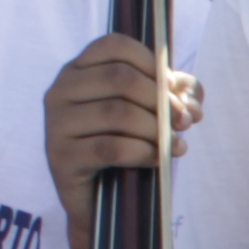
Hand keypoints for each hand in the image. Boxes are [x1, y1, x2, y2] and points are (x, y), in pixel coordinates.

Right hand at [44, 31, 192, 183]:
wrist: (100, 202)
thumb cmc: (126, 146)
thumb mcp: (152, 113)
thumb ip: (176, 97)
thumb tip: (192, 100)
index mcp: (80, 69)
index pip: (115, 45)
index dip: (152, 63)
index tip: (174, 89)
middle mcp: (61, 90)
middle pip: (120, 78)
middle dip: (161, 100)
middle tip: (184, 121)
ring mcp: (56, 123)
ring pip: (117, 113)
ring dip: (156, 129)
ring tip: (175, 144)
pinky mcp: (61, 157)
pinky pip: (111, 148)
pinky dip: (144, 152)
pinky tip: (159, 159)